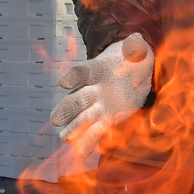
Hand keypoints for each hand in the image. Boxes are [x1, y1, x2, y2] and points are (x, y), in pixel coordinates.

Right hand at [50, 33, 154, 155]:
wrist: (133, 73)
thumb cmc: (132, 60)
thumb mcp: (136, 51)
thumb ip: (135, 48)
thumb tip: (137, 40)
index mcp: (97, 70)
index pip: (82, 72)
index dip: (73, 76)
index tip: (63, 82)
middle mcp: (92, 89)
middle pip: (77, 99)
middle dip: (66, 109)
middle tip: (56, 119)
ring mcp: (97, 106)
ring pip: (82, 118)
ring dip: (73, 129)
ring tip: (65, 139)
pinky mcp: (106, 120)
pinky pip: (95, 132)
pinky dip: (88, 142)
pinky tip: (82, 153)